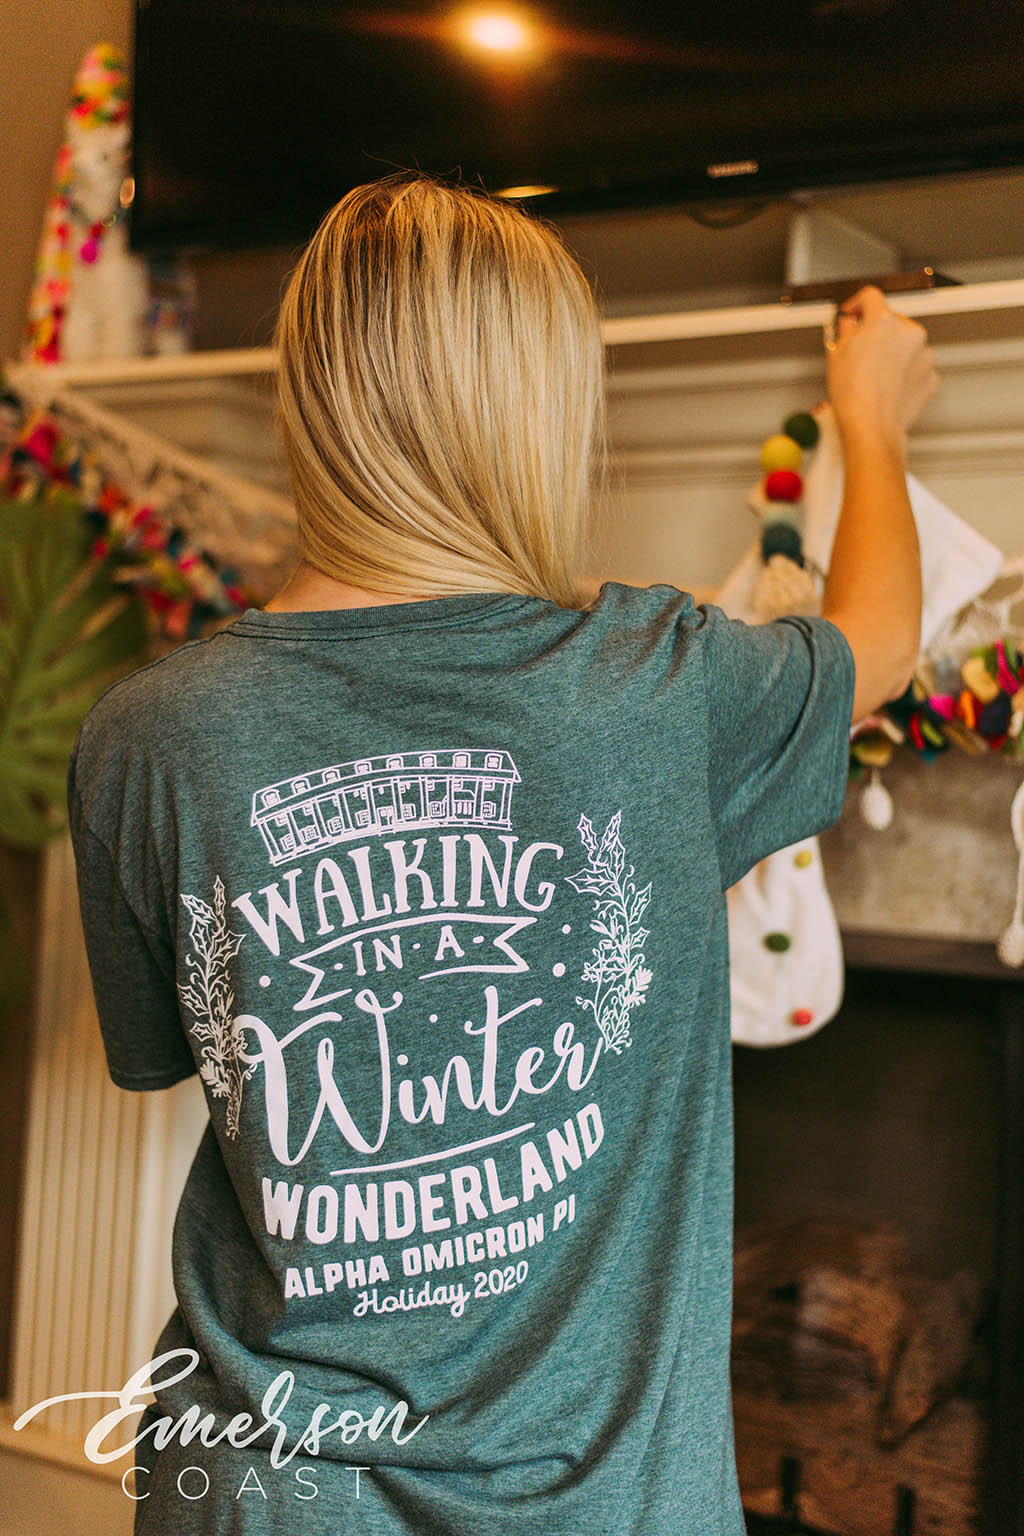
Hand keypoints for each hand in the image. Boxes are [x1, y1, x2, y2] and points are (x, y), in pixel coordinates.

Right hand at [826, 285, 938, 450]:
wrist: (872, 426)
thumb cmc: (853, 394)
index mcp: (884, 321)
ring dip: (893, 355)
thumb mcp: (837, 355)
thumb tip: (850, 325)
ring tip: (875, 377)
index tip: (853, 313)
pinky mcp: (931, 376)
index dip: (857, 304)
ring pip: (906, 346)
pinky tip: (888, 387)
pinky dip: (904, 374)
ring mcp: (924, 354)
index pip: (870, 297)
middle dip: (877, 334)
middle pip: (892, 323)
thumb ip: (846, 331)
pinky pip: (916, 368)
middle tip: (860, 353)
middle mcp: (909, 332)